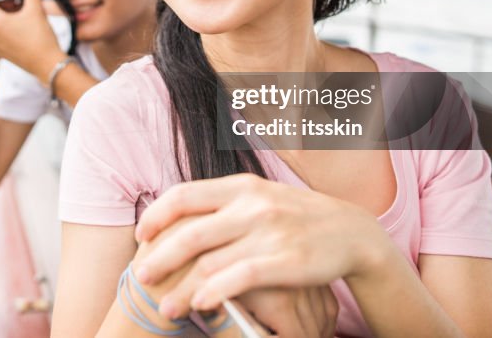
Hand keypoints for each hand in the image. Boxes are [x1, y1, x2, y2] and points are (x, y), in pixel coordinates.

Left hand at [131, 214, 338, 336]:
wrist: (351, 231)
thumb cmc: (295, 216)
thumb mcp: (259, 198)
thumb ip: (223, 204)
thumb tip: (178, 215)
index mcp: (240, 186)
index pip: (184, 194)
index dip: (157, 215)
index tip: (142, 236)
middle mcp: (252, 205)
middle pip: (190, 231)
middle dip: (160, 257)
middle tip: (140, 276)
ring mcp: (269, 232)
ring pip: (211, 260)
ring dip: (182, 287)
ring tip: (164, 306)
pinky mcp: (286, 260)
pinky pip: (241, 277)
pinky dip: (216, 292)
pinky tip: (201, 305)